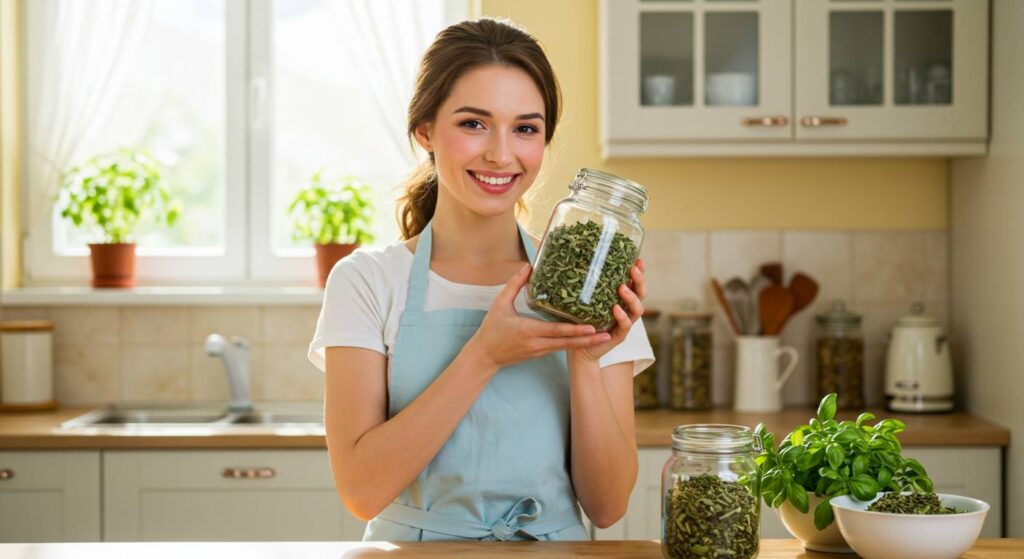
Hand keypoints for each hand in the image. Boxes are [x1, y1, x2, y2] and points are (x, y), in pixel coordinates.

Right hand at [468, 264, 612, 369]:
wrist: (484, 356)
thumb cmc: (491, 329)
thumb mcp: (500, 304)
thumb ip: (514, 284)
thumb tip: (528, 266)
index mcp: (529, 331)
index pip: (556, 331)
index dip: (575, 329)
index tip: (592, 327)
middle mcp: (537, 343)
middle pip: (567, 342)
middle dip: (588, 340)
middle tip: (608, 335)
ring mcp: (540, 351)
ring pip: (566, 347)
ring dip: (585, 343)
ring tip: (604, 338)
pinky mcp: (540, 354)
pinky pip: (560, 348)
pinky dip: (574, 344)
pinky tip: (586, 339)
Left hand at [567, 258, 646, 364]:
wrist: (580, 349)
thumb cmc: (582, 322)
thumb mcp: (586, 301)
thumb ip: (588, 287)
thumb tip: (579, 262)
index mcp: (622, 301)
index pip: (635, 284)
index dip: (639, 273)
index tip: (637, 259)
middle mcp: (627, 311)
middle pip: (641, 294)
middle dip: (639, 281)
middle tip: (633, 269)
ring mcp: (625, 324)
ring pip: (637, 310)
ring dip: (632, 297)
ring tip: (622, 288)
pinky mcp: (619, 336)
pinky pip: (625, 325)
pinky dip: (622, 316)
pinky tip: (616, 308)